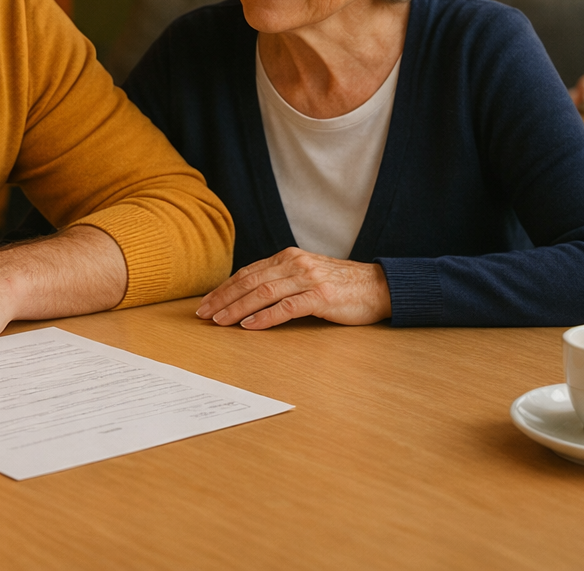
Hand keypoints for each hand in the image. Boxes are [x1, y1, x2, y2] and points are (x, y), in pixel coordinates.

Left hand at [194, 248, 390, 329]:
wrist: (378, 287)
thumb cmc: (341, 285)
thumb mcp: (307, 275)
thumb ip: (282, 280)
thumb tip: (248, 296)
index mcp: (289, 257)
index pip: (248, 272)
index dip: (225, 288)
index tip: (207, 303)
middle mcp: (295, 264)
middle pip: (250, 280)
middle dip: (223, 298)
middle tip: (204, 314)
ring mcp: (308, 279)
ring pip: (263, 292)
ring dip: (238, 308)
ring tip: (221, 321)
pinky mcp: (322, 296)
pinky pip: (287, 307)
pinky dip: (265, 317)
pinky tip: (250, 325)